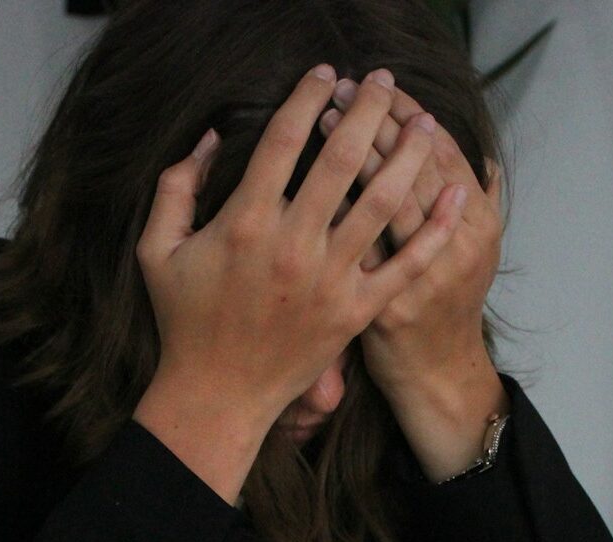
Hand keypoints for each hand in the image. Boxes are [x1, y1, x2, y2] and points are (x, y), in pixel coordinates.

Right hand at [133, 66, 466, 501]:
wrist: (218, 395)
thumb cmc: (186, 323)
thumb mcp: (157, 249)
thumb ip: (176, 187)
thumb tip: (208, 138)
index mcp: (245, 221)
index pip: (284, 139)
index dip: (308, 97)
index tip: (327, 74)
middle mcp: (293, 245)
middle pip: (341, 159)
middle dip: (368, 111)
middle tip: (385, 81)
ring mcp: (330, 280)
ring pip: (381, 202)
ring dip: (407, 156)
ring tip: (424, 123)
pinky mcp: (355, 312)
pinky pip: (405, 264)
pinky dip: (435, 229)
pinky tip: (455, 194)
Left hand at [321, 81, 507, 480]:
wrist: (435, 374)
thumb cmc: (447, 304)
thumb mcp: (476, 252)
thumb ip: (477, 203)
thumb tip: (481, 156)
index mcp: (480, 226)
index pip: (444, 151)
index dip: (410, 114)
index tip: (383, 85)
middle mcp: (457, 249)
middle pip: (412, 166)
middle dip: (377, 121)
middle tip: (346, 89)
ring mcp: (418, 280)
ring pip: (383, 200)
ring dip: (351, 153)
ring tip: (324, 118)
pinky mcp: (380, 306)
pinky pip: (353, 246)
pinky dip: (333, 210)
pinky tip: (309, 179)